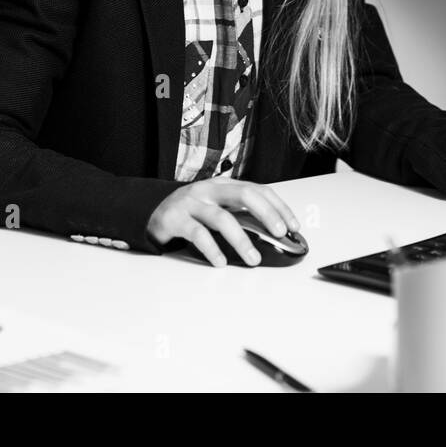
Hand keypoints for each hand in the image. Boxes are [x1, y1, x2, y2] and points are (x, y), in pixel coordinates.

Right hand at [147, 176, 300, 267]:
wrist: (153, 212)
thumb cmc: (192, 212)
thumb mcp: (218, 206)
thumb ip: (241, 215)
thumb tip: (273, 234)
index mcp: (224, 185)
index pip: (258, 190)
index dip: (278, 207)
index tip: (292, 226)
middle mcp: (209, 190)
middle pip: (244, 195)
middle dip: (266, 214)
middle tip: (279, 234)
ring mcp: (191, 203)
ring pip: (222, 218)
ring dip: (241, 240)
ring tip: (253, 259)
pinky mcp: (175, 219)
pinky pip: (197, 234)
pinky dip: (212, 249)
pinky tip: (221, 261)